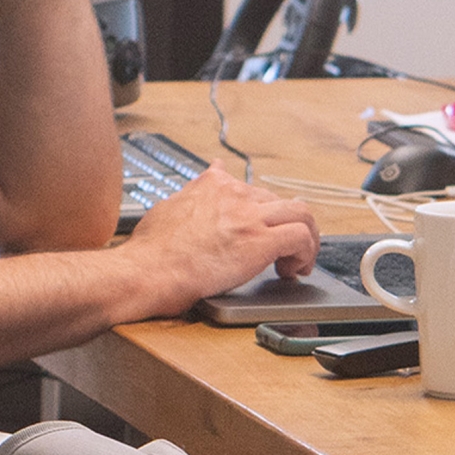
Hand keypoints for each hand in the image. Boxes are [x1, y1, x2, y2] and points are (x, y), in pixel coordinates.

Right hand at [121, 161, 319, 315]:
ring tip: (299, 260)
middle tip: (280, 253)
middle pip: (277, 201)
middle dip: (282, 227)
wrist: (148, 270)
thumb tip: (192, 190)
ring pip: (301, 212)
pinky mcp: (259, 241)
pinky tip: (293, 270)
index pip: (248, 187)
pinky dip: (306, 253)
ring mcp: (248, 215)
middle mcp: (233, 192)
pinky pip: (301, 236)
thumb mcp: (168, 207)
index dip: (259, 210)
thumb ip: (188, 196)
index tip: (260, 225)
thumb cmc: (151, 250)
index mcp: (211, 184)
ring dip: (307, 236)